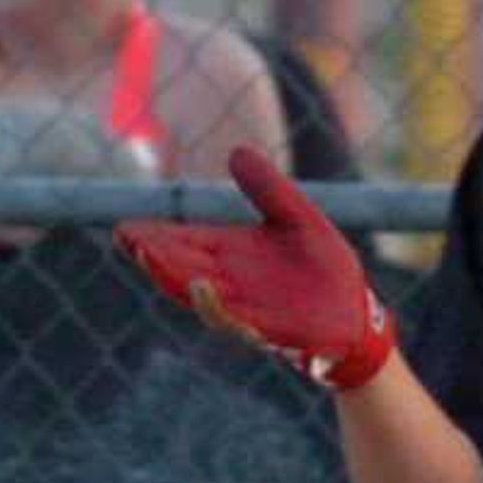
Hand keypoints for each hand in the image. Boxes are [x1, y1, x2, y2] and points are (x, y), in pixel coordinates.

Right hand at [116, 146, 391, 389]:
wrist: (357, 312)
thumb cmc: (324, 268)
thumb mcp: (297, 218)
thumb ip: (268, 189)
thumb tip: (237, 151)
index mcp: (231, 256)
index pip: (183, 244)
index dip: (154, 238)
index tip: (124, 228)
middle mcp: (230, 284)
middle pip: (180, 270)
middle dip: (153, 256)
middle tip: (126, 236)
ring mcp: (246, 309)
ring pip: (198, 295)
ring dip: (171, 278)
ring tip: (148, 254)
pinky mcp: (269, 331)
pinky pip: (235, 320)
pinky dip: (214, 305)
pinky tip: (201, 285)